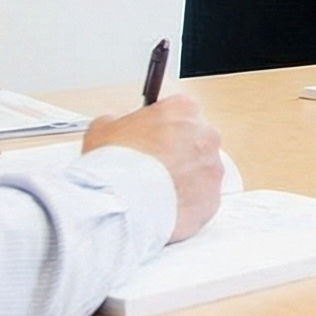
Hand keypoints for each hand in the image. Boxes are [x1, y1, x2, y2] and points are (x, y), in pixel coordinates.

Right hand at [83, 94, 224, 241]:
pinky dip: (186, 203)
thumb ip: (118, 122)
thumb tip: (116, 126)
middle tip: (151, 167)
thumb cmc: (115, 164)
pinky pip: (202, 199)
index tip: (152, 138)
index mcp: (184, 109)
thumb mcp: (103, 128)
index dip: (162, 127)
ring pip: (200, 171)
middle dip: (176, 153)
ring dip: (182, 178)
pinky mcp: (213, 198)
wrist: (122, 204)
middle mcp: (206, 135)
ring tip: (154, 191)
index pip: (180, 111)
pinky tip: (163, 207)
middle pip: (194, 141)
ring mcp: (213, 168)